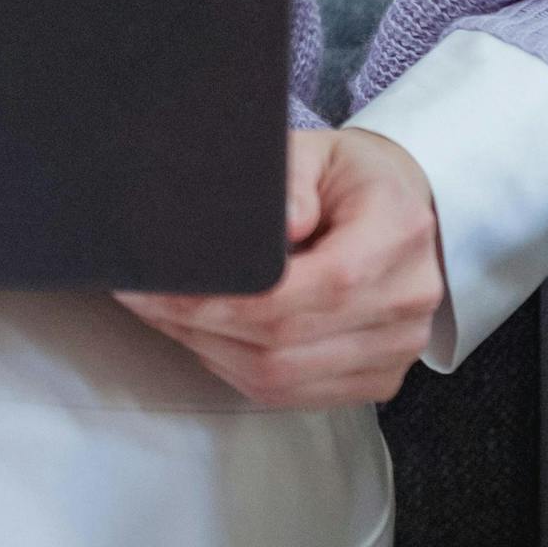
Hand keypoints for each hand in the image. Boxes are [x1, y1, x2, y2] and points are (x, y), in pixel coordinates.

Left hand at [111, 128, 446, 407]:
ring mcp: (396, 349)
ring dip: (208, 349)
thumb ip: (289, 181)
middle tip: (140, 296)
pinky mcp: (377, 378)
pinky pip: (293, 393)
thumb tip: (275, 227)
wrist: (407, 210)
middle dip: (197, 324)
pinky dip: (236, 369)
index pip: (312, 285)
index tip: (158, 284)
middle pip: (286, 340)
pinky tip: (204, 338)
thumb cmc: (351, 178)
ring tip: (162, 314)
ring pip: (283, 376)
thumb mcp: (317, 153)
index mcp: (396, 234)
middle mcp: (406, 300)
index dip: (227, 297)